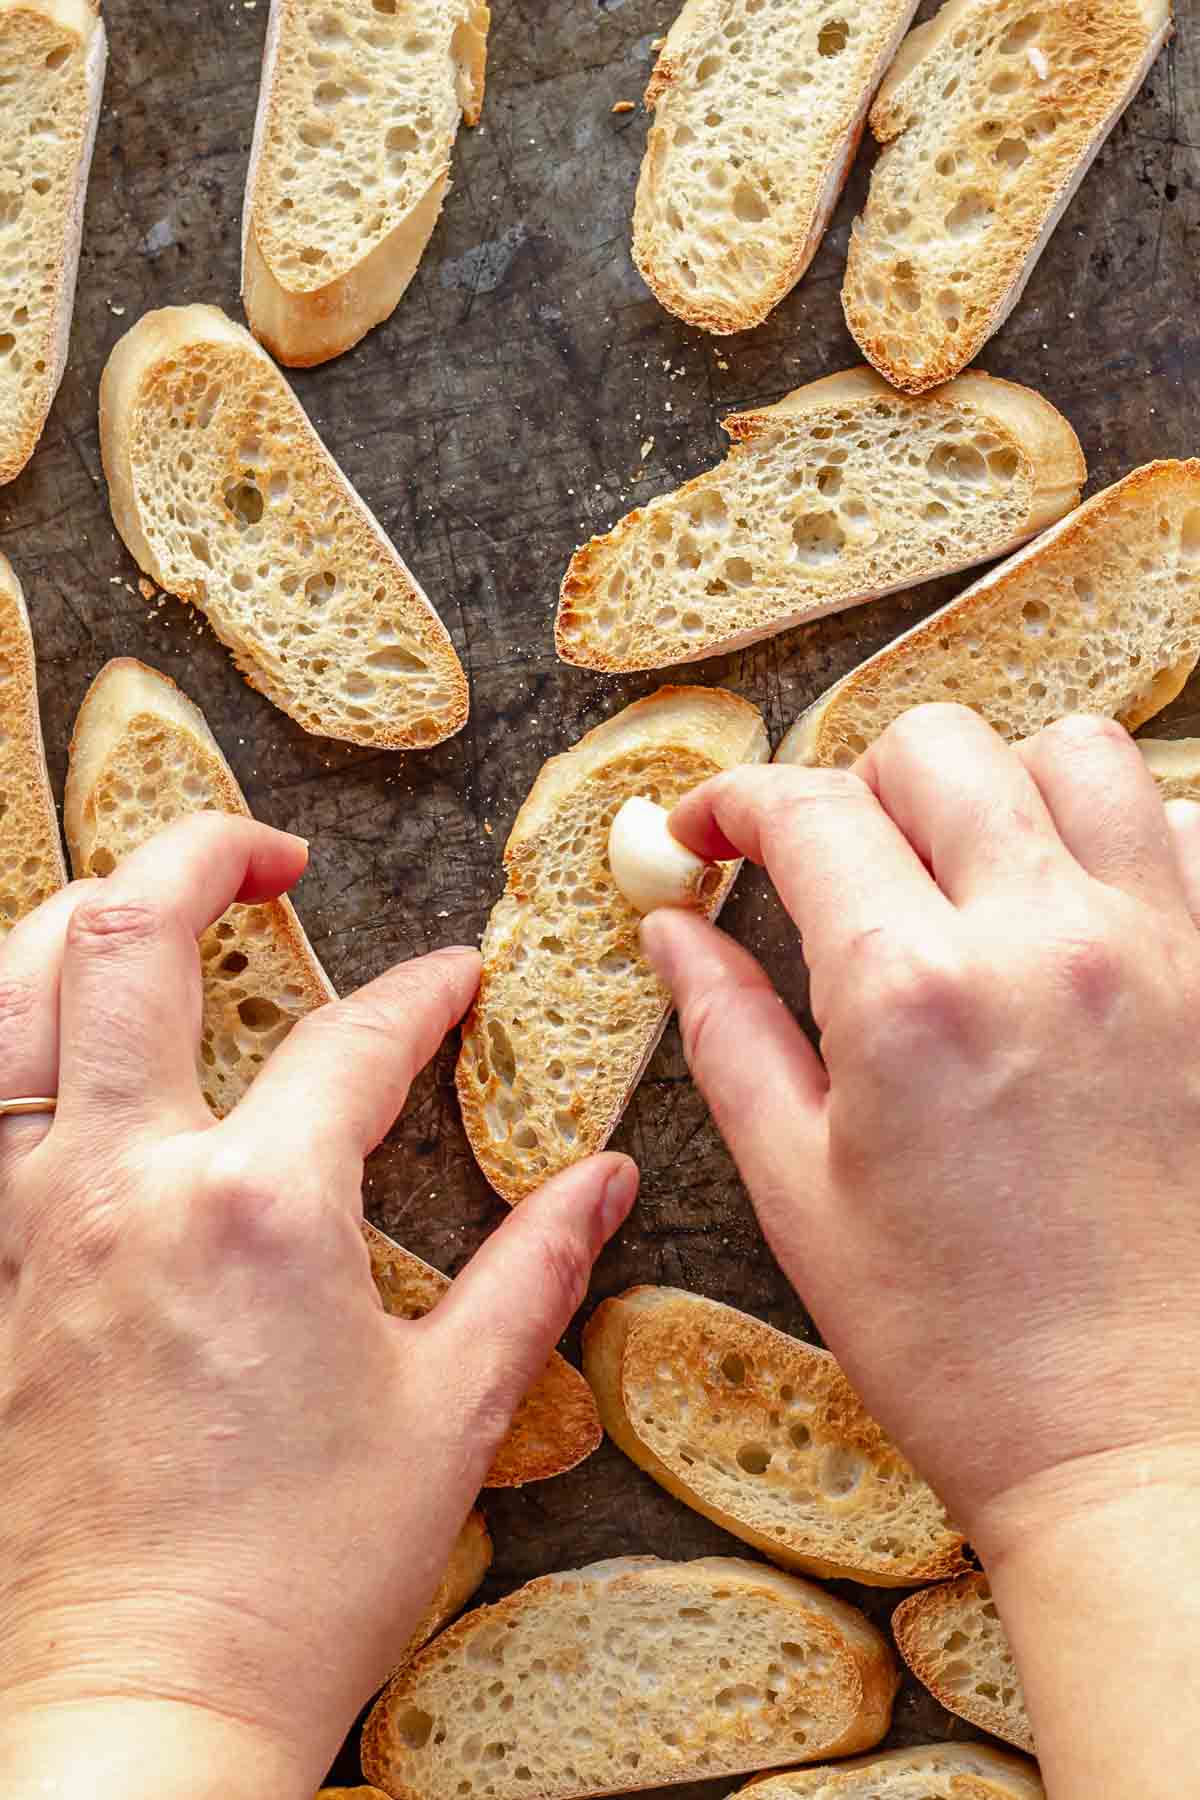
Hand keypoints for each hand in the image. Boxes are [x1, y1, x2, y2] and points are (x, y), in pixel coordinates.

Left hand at [0, 815, 637, 1799]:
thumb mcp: (450, 1416)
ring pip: (13, 992)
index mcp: (262, 1208)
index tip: (456, 983)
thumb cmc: (295, 1577)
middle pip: (129, 935)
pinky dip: (11, 1032)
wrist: (132, 1707)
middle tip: (272, 852)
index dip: (423, 993)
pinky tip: (55, 1039)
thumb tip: (601, 1181)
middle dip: (207, 853)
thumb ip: (531, 1270)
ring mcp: (29, 1220)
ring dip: (79, 914)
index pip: (357, 1037)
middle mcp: (126, 1181)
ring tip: (147, 904)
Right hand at [644, 708, 1199, 1794]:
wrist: (1148, 1450)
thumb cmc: (964, 1349)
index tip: (709, 835)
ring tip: (965, 869)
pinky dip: (1119, 837)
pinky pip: (1185, 830)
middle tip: (832, 868)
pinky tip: (1075, 917)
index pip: (805, 810)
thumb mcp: (802, 1194)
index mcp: (909, 993)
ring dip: (998, 786)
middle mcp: (1046, 938)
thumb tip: (673, 928)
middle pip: (933, 748)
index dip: (734, 803)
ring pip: (1076, 753)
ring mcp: (1164, 948)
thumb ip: (729, 1033)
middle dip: (855, 785)